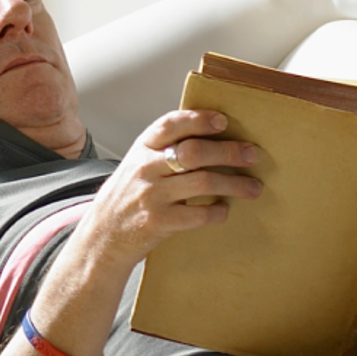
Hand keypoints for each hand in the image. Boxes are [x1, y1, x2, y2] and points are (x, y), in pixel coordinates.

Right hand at [74, 109, 261, 277]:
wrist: (103, 235)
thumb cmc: (126, 197)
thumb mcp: (138, 165)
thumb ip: (164, 150)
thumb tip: (211, 137)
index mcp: (142, 149)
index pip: (171, 125)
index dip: (198, 119)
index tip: (223, 121)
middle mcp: (146, 169)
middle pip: (194, 152)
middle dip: (229, 152)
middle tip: (252, 154)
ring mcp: (152, 195)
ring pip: (202, 182)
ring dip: (234, 184)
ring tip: (253, 187)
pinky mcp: (159, 222)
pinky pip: (198, 214)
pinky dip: (217, 212)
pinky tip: (224, 210)